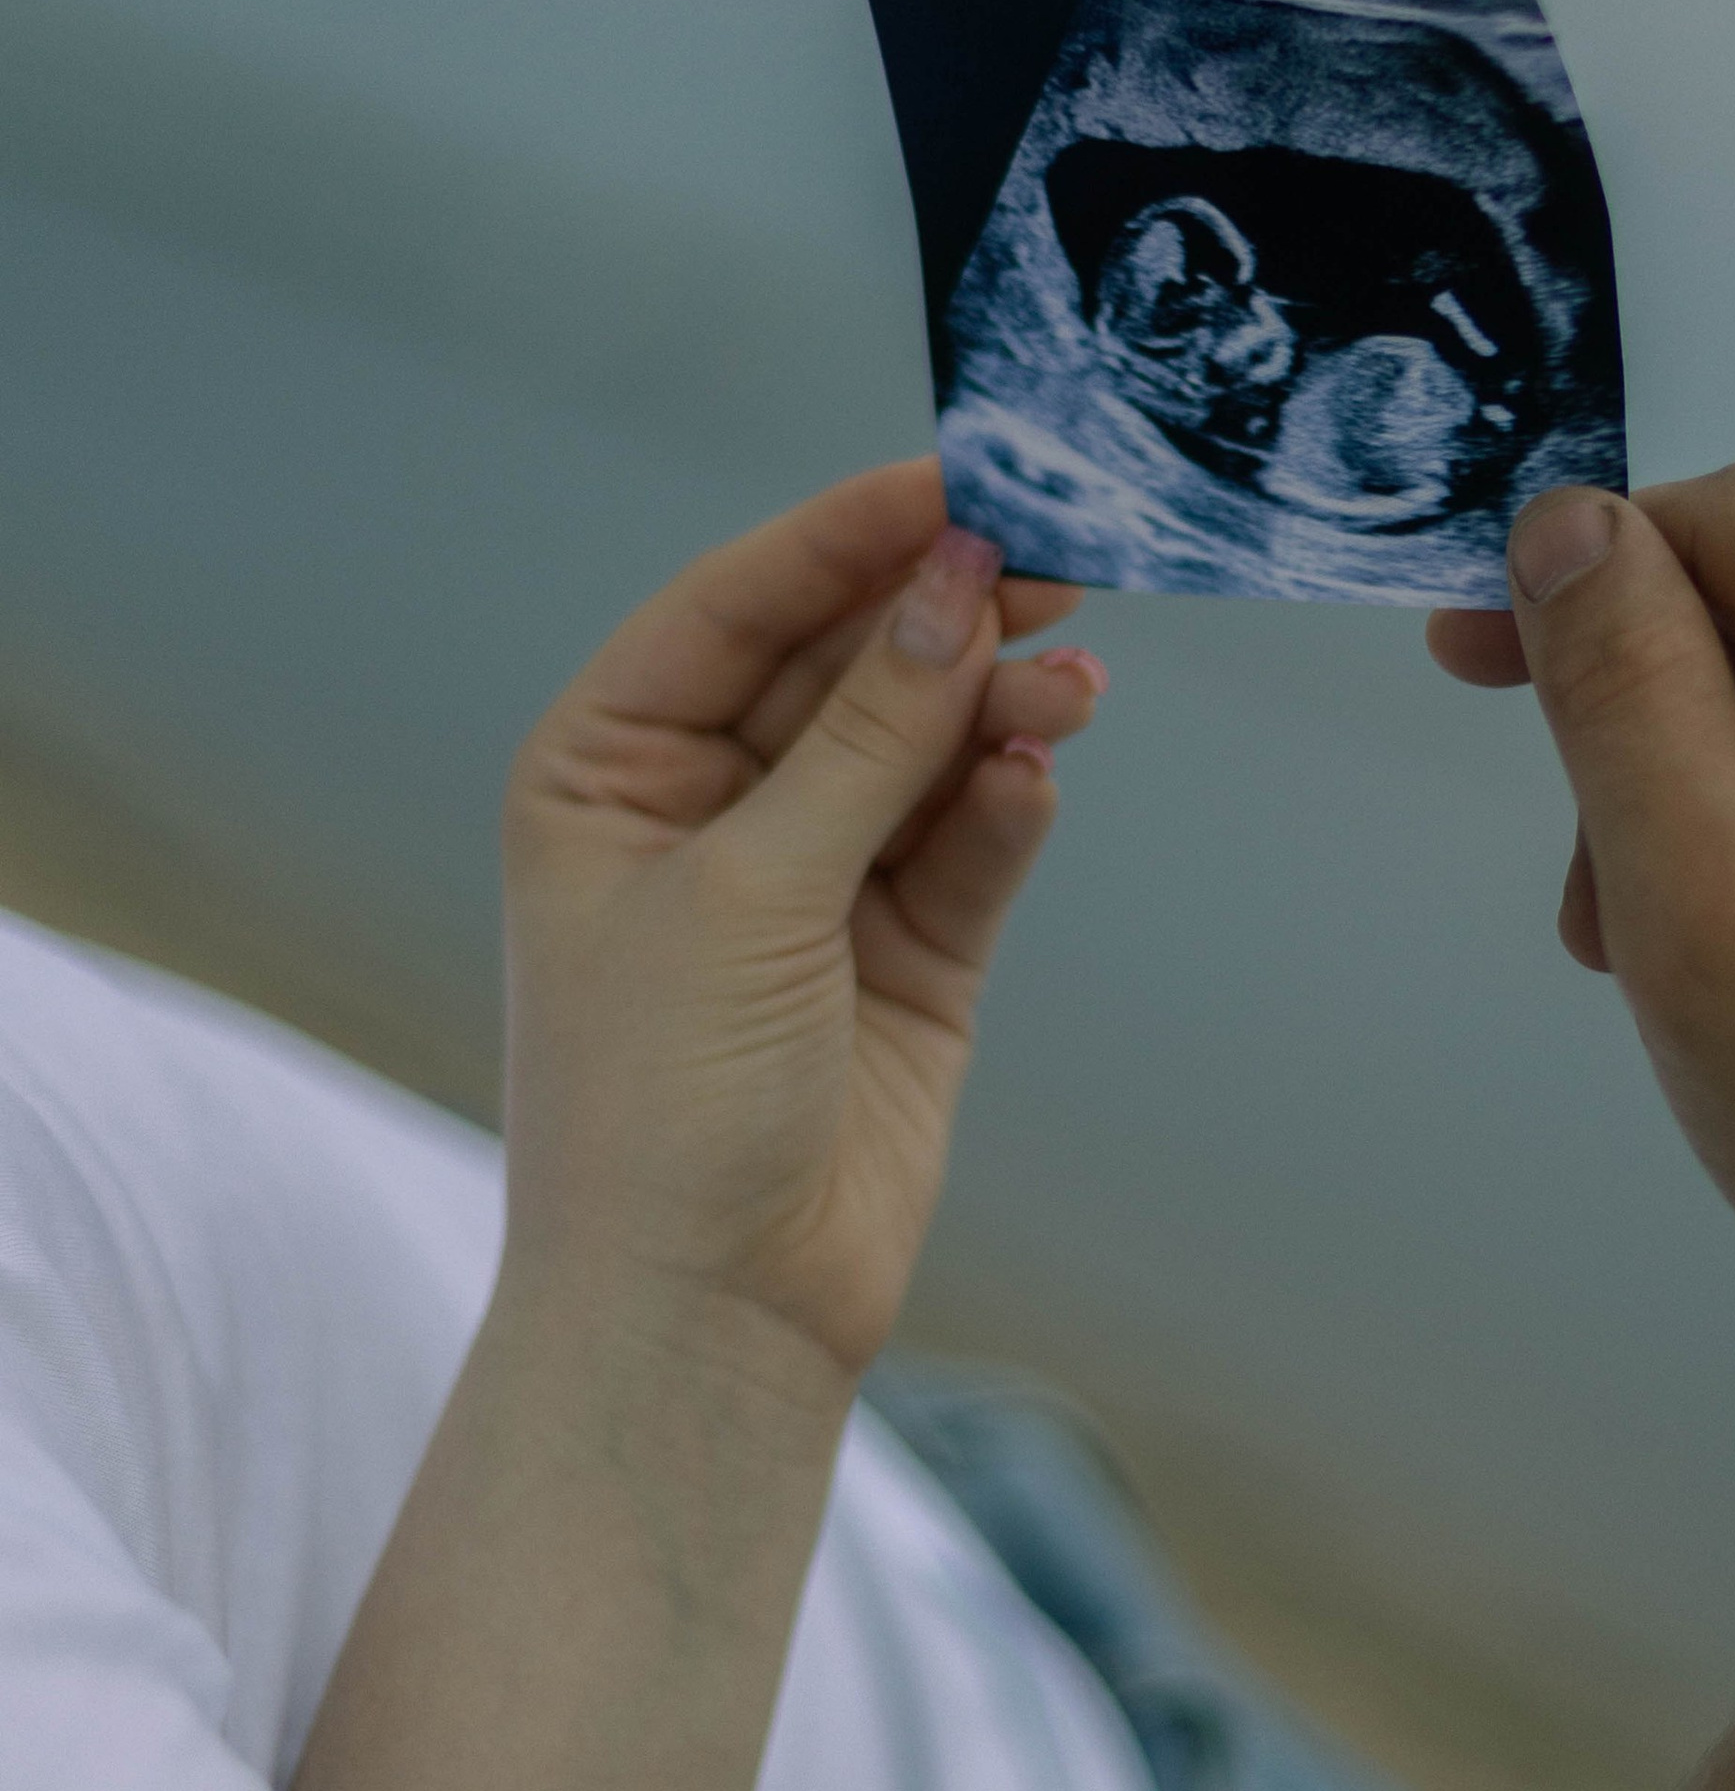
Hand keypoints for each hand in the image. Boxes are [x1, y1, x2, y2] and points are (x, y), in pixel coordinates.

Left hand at [499, 458, 1104, 1389]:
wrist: (707, 1313)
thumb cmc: (661, 1103)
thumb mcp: (750, 893)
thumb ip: (866, 737)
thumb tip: (953, 584)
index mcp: (608, 769)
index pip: (735, 607)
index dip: (843, 538)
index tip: (956, 477)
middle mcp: (706, 808)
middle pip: (844, 663)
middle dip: (941, 612)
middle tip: (1052, 556)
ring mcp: (813, 880)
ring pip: (923, 744)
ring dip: (994, 703)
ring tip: (1070, 678)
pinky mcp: (907, 953)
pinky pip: (968, 839)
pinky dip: (1008, 802)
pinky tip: (1040, 768)